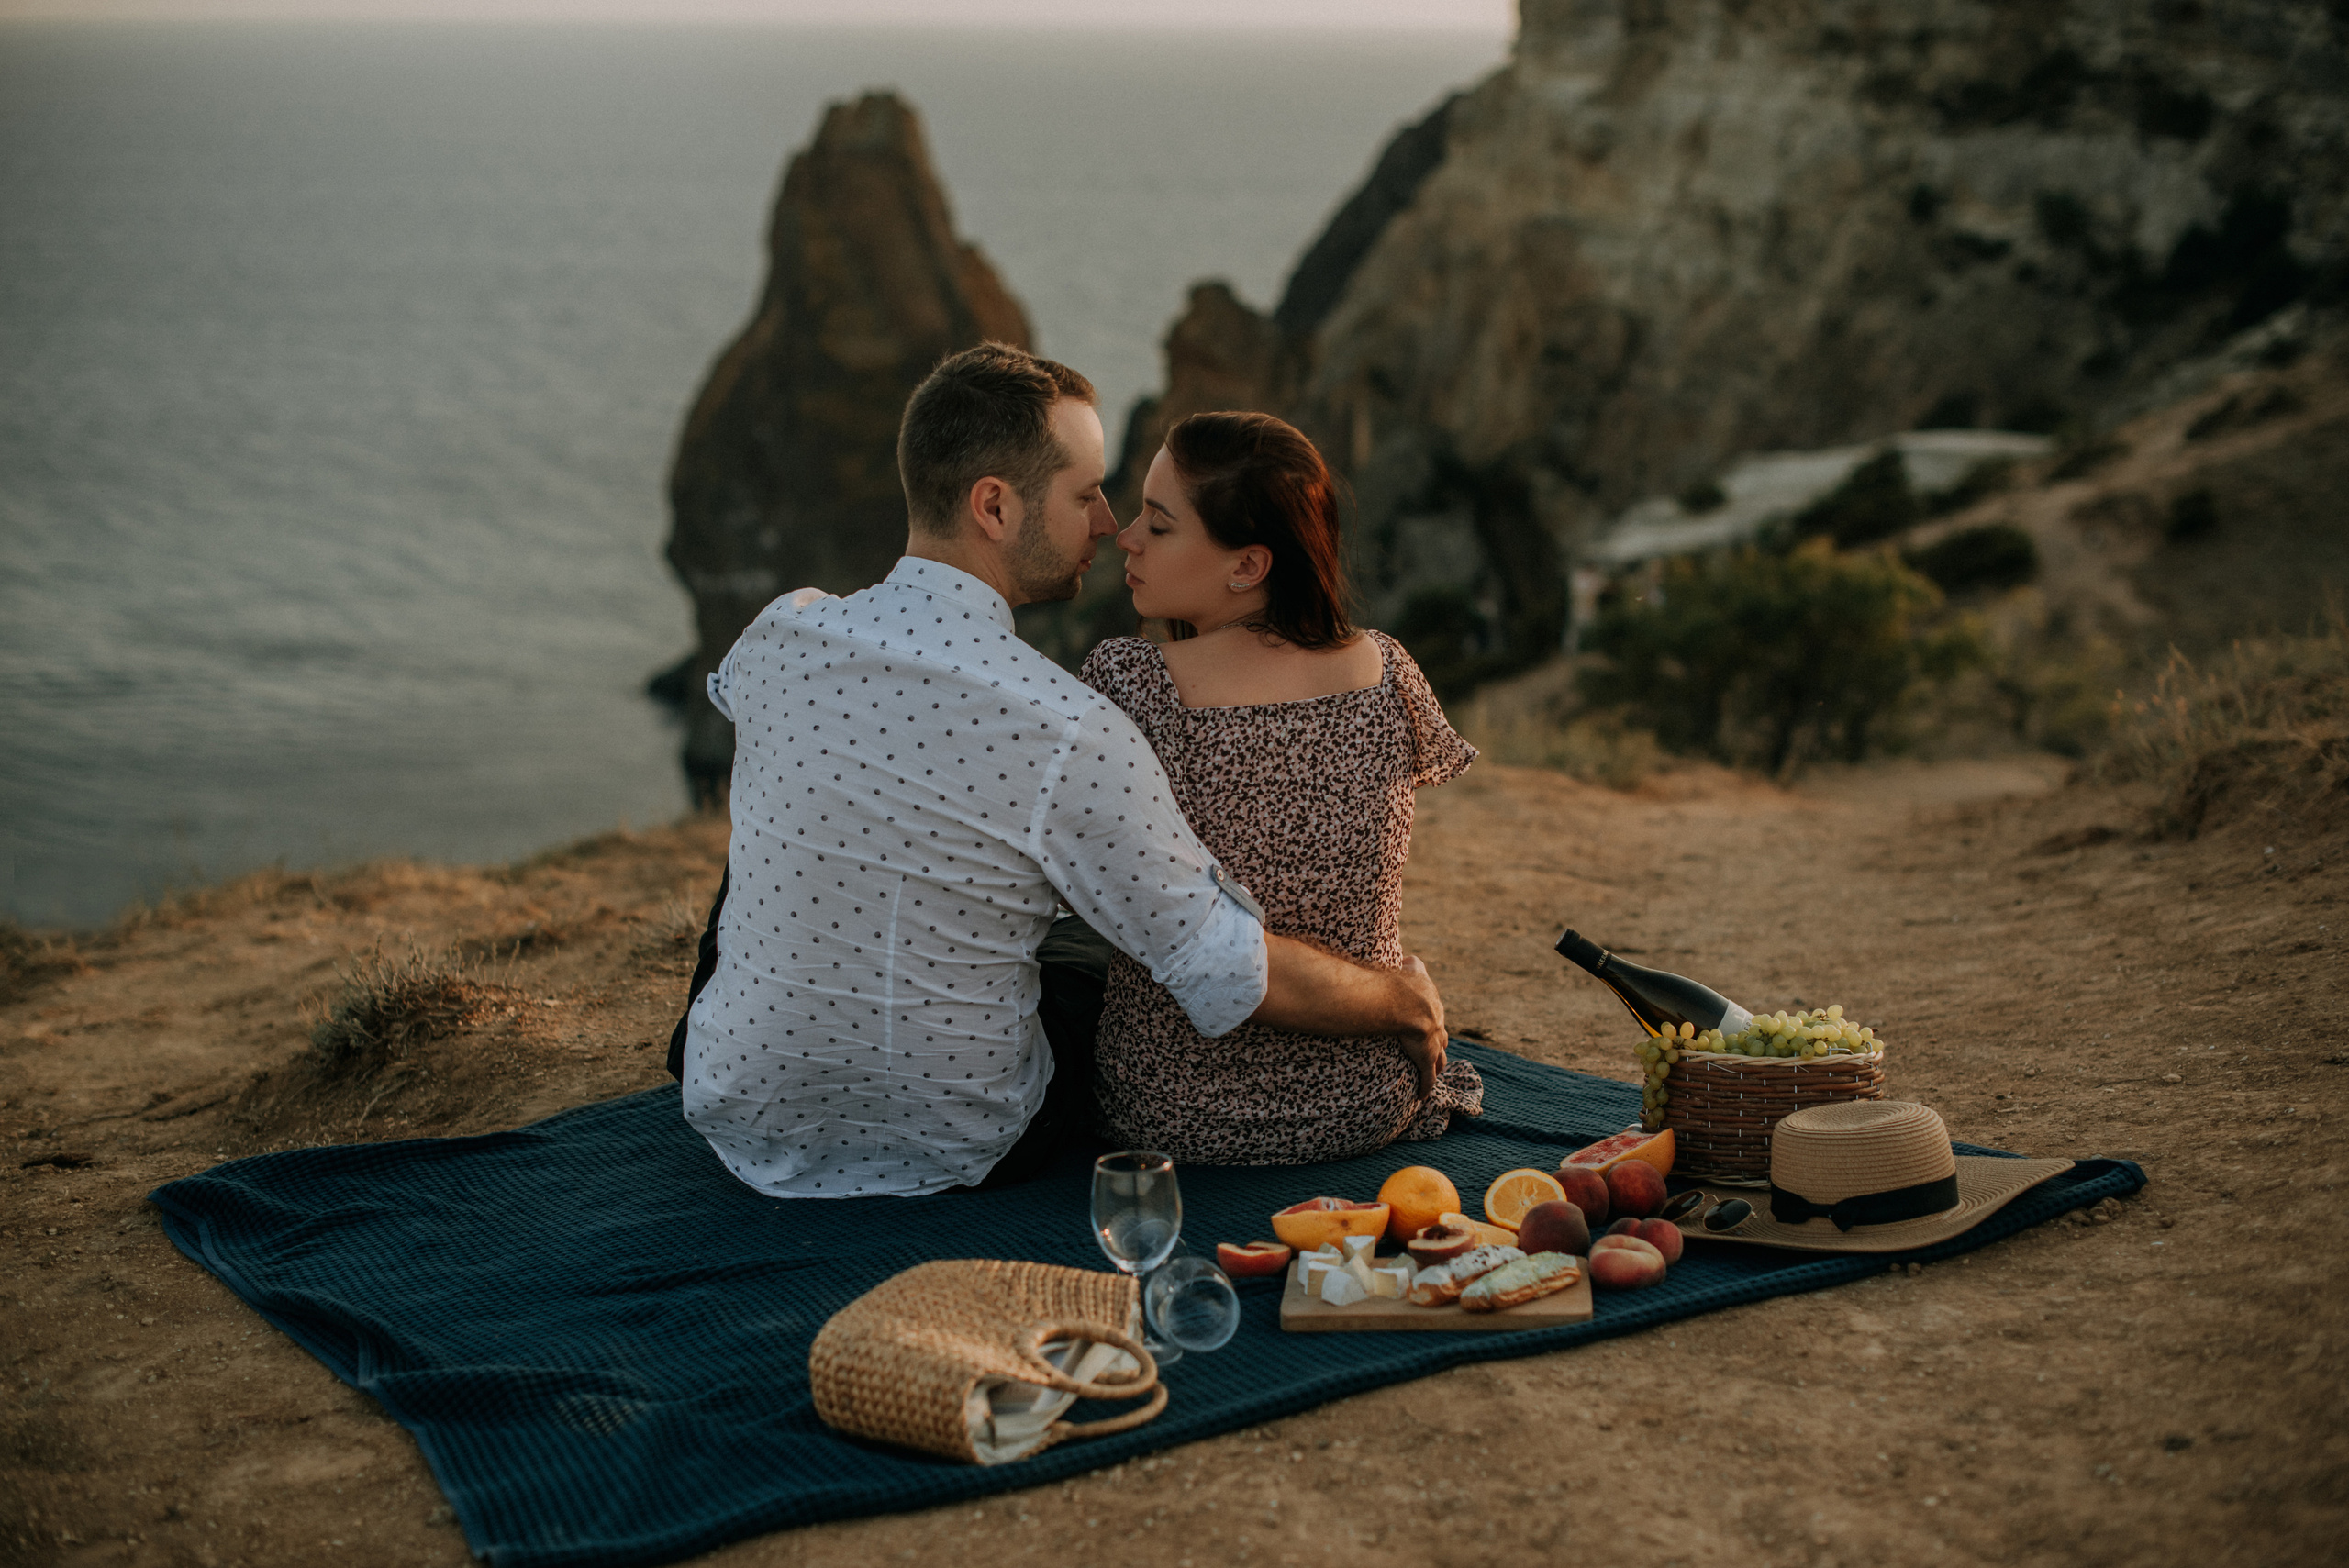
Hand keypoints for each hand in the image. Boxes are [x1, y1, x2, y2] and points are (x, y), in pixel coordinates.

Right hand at [1396, 955, 1446, 1097]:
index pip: (1434, 1011)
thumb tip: (1409, 957)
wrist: (1407, 1002)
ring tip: (1434, 1071)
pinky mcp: (1426, 1058)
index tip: (1428, 1022)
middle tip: (1434, 1048)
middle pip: (1440, 1035)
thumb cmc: (1402, 982)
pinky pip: (1427, 1077)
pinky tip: (1421, 1096)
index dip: (1430, 1018)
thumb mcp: (1411, 968)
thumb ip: (1410, 964)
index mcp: (1432, 1001)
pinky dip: (1425, 1086)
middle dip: (1438, 1042)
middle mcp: (1437, 1021)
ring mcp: (1433, 1041)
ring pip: (1439, 1058)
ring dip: (1437, 1065)